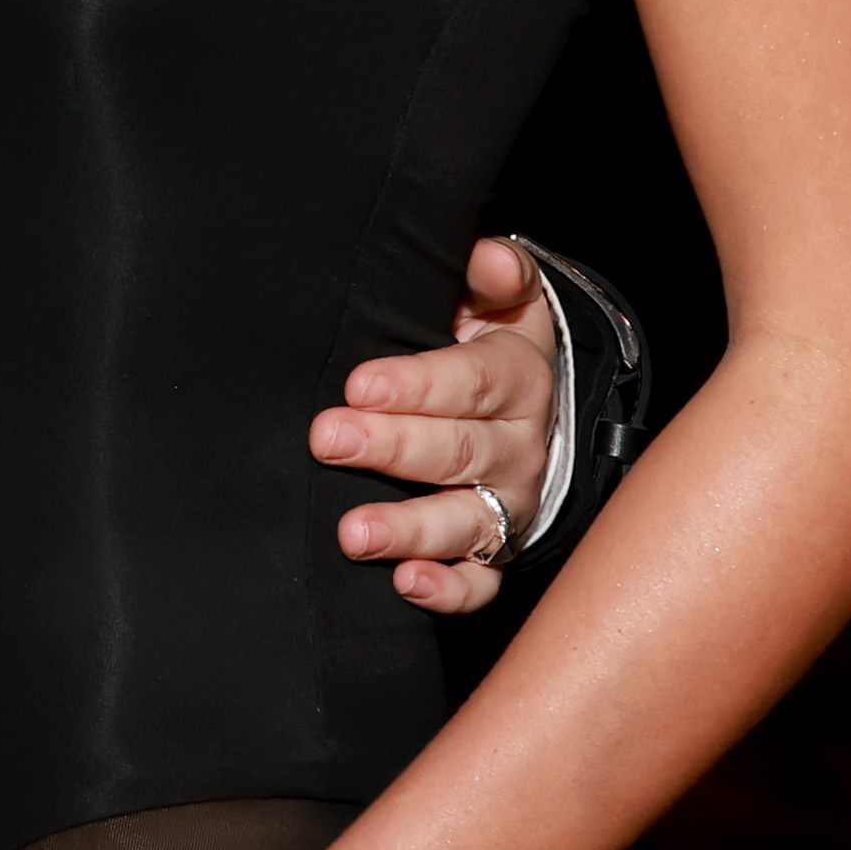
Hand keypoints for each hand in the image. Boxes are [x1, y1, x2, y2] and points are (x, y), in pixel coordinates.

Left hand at [309, 236, 556, 615]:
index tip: (359, 386)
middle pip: (459, 450)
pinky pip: (480, 583)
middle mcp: (519, 446)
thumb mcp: (496, 300)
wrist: (523, 407)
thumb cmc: (483, 342)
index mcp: (516, 378)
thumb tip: (493, 258)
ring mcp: (509, 505)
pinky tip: (406, 586)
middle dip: (391, 447)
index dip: (416, 384)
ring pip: (466, 521)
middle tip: (327, 441)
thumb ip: (494, 274)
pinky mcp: (496, 552)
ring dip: (409, 529)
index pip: (469, 381)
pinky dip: (447, 590)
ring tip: (353, 532)